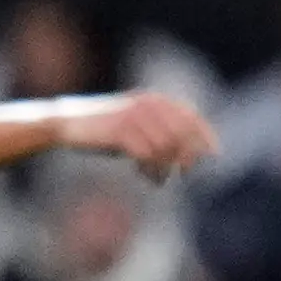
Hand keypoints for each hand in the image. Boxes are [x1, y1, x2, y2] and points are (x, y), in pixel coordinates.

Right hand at [56, 90, 214, 181]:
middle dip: (188, 156)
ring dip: (165, 168)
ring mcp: (134, 117)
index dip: (205, 136)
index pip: (190, 117)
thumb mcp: (133, 127)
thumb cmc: (101, 130)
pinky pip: (147, 154)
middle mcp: (147, 105)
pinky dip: (151, 170)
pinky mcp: (120, 131)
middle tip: (186, 174)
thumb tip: (183, 157)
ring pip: (165, 147)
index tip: (214, 155)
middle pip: (182, 133)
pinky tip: (146, 177)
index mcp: (154, 100)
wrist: (66, 125)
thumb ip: (157, 133)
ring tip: (158, 179)